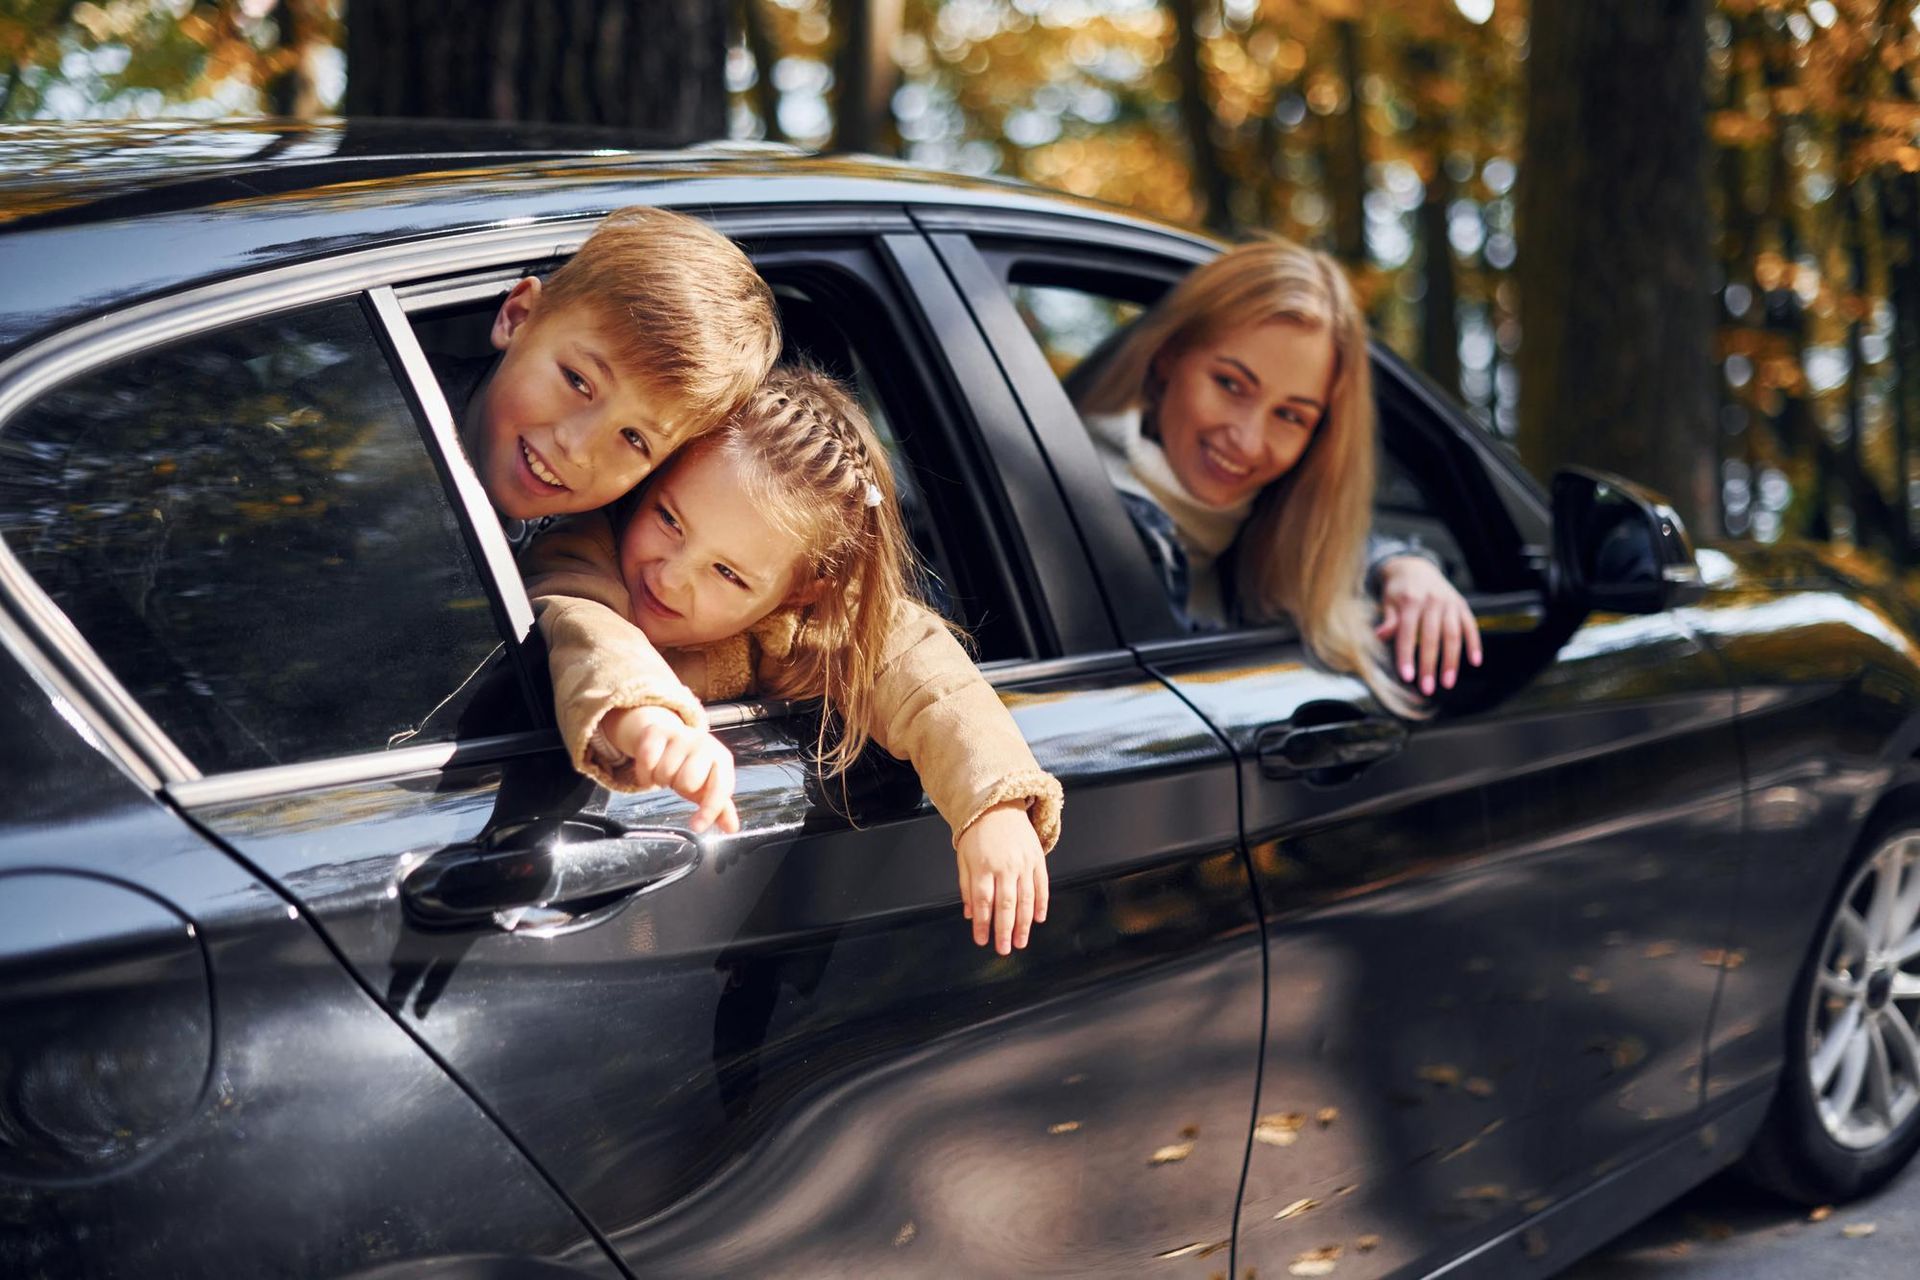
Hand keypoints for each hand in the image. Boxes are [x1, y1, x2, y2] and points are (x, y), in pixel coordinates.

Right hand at [602, 706, 739, 833]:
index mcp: (722, 759)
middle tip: (678, 779)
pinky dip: (644, 772)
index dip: (708, 811)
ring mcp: (681, 735)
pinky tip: (651, 768)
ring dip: (660, 778)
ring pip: (664, 773)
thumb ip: (719, 808)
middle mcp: (705, 744)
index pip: (720, 788)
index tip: (696, 827)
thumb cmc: (692, 765)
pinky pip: (646, 760)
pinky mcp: (657, 731)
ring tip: (666, 771)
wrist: (669, 737)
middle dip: (679, 786)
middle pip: (687, 782)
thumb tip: (731, 828)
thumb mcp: (707, 785)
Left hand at [956, 802, 1048, 954]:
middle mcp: (1005, 866)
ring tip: (1021, 941)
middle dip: (1005, 930)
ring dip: (1024, 924)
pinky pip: (1041, 886)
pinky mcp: (1038, 859)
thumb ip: (966, 887)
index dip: (983, 924)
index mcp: (983, 866)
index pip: (983, 901)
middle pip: (1006, 905)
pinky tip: (1038, 919)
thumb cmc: (978, 833)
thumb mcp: (963, 858)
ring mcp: (1024, 863)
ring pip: (1025, 899)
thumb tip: (971, 914)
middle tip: (1004, 949)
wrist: (999, 806)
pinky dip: (1041, 904)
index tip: (982, 940)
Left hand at [1375, 556, 1482, 695]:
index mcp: (1410, 601)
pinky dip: (1474, 644)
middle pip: (1431, 638)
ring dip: (1451, 661)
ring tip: (1448, 682)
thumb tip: (1381, 636)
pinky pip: (1471, 626)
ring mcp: (1449, 603)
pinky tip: (1475, 662)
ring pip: (1453, 635)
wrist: (1415, 567)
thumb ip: (1388, 620)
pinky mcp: (1462, 605)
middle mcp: (1432, 601)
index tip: (1407, 676)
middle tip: (1427, 688)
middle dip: (1429, 665)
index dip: (1407, 655)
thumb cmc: (1398, 591)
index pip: (1407, 633)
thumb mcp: (1388, 602)